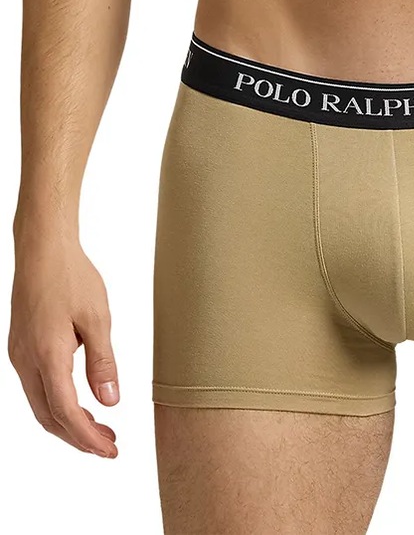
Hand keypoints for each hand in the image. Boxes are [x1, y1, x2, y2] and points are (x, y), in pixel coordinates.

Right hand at [8, 233, 119, 456]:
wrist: (43, 248)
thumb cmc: (71, 276)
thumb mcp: (98, 317)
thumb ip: (103, 362)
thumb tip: (110, 402)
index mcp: (47, 355)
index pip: (66, 412)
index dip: (87, 437)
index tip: (110, 449)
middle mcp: (26, 361)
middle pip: (48, 417)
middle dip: (78, 437)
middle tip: (109, 445)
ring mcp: (19, 355)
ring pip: (40, 404)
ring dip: (67, 422)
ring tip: (99, 427)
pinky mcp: (21, 347)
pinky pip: (36, 387)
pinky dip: (57, 402)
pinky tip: (78, 400)